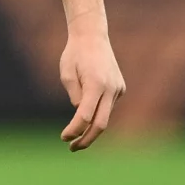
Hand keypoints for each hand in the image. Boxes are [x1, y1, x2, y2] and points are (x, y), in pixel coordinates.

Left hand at [59, 24, 123, 151]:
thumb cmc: (74, 54)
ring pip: (105, 116)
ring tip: (76, 136)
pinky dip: (97, 113)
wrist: (92, 36)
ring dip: (91, 127)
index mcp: (96, 84)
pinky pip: (107, 106)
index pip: (85, 116)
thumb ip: (75, 95)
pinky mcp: (120, 88)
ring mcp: (118, 88)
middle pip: (101, 124)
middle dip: (87, 139)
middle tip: (72, 148)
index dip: (74, 130)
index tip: (64, 138)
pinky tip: (88, 108)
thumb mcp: (66, 73)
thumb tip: (81, 115)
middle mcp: (110, 88)